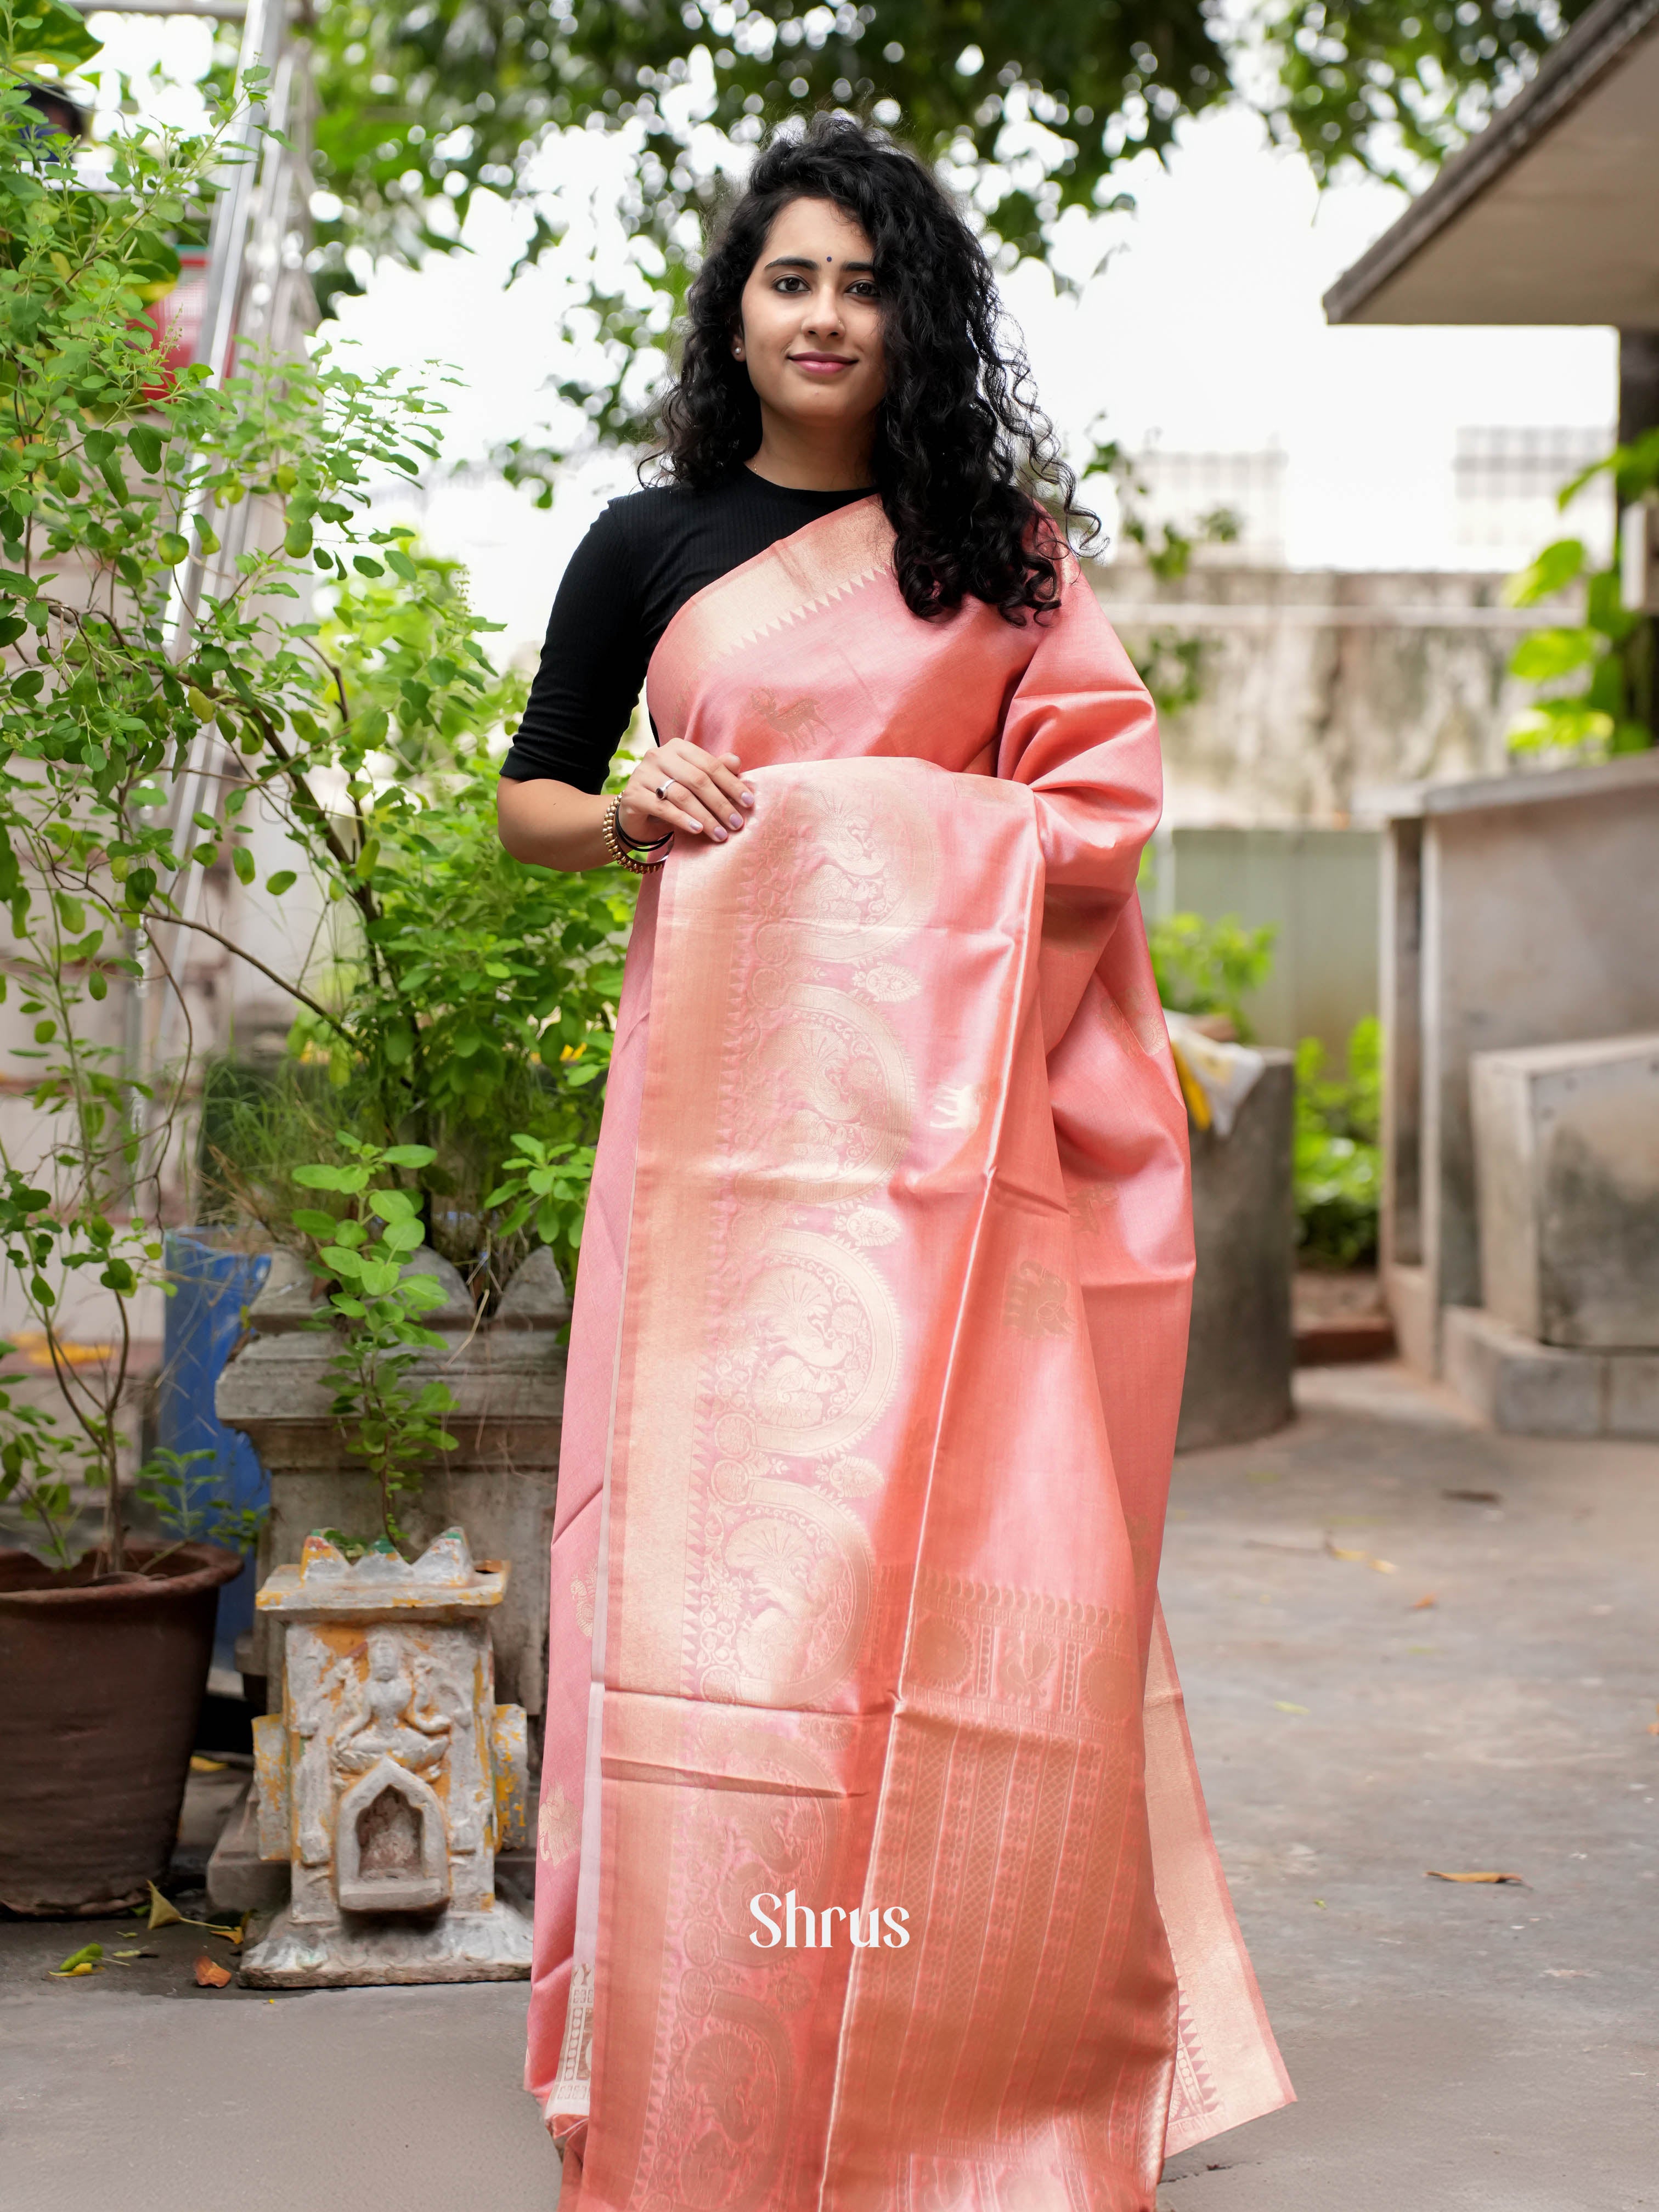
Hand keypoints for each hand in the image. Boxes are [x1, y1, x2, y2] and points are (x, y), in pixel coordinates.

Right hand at [616, 739, 753, 845]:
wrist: (636, 812)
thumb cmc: (671, 795)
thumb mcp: (694, 784)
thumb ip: (714, 771)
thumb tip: (736, 761)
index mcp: (678, 747)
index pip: (710, 764)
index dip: (732, 783)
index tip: (749, 803)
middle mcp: (659, 755)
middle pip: (697, 780)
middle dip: (721, 804)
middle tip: (737, 824)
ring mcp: (643, 773)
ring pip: (681, 795)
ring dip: (705, 817)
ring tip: (721, 834)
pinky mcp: (632, 795)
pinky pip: (662, 808)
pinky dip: (682, 820)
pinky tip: (697, 830)